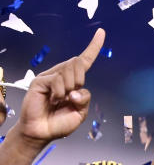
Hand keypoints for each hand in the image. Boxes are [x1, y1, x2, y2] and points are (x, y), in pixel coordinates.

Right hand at [13, 28, 104, 146]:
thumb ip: (84, 99)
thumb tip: (76, 89)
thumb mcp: (80, 113)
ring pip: (69, 70)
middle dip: (80, 81)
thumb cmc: (60, 123)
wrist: (42, 132)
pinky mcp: (40, 80)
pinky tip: (53, 100)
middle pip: (78, 63)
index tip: (102, 32)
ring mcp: (50, 76)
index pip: (85, 61)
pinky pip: (57, 80)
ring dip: (70, 89)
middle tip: (71, 97)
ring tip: (59, 100)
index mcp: (74, 81)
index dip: (94, 47)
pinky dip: (59, 92)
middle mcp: (62, 75)